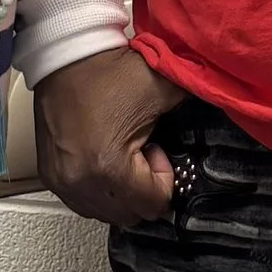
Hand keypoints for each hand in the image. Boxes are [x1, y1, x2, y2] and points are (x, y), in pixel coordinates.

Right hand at [33, 46, 187, 229]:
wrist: (65, 56)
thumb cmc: (107, 72)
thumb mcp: (161, 88)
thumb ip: (195, 105)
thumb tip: (222, 108)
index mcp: (109, 166)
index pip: (152, 205)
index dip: (163, 179)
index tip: (156, 149)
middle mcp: (81, 181)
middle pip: (130, 215)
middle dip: (143, 190)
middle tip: (142, 156)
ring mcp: (62, 182)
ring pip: (105, 213)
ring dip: (120, 194)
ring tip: (121, 157)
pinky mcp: (49, 176)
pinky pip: (82, 202)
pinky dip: (98, 191)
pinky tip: (102, 161)